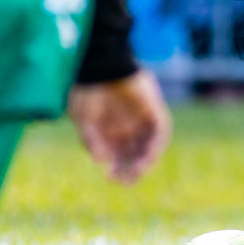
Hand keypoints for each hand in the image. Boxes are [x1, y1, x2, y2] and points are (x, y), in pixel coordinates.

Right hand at [68, 69, 171, 183]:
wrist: (100, 63)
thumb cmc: (87, 90)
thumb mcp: (83, 119)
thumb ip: (91, 141)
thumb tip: (101, 162)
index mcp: (110, 130)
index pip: (118, 155)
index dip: (116, 169)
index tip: (111, 178)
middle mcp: (128, 126)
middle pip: (134, 154)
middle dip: (131, 169)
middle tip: (126, 180)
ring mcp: (142, 118)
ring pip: (148, 145)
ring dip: (145, 160)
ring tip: (138, 171)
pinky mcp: (154, 109)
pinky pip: (161, 130)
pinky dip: (156, 145)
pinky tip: (148, 156)